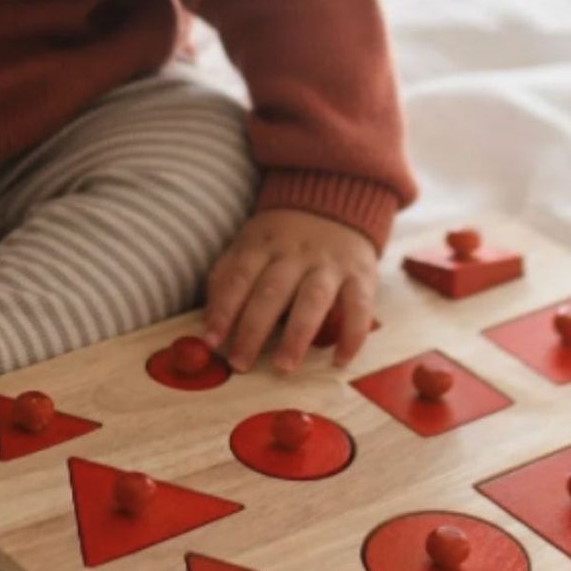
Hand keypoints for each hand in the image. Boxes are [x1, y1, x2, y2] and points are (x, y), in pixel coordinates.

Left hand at [202, 208, 379, 374]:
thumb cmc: (282, 238)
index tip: (211, 341)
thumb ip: (227, 276)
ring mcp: (329, 264)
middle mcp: (294, 253)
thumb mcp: (249, 244)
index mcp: (262, 245)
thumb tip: (209, 320)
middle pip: (272, 291)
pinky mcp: (361, 275)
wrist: (335, 203)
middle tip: (240, 364)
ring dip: (297, 334)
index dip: (223, 309)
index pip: (239, 277)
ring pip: (312, 299)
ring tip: (284, 366)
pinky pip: (358, 307)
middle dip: (254, 329)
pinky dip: (351, 335)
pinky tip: (339, 360)